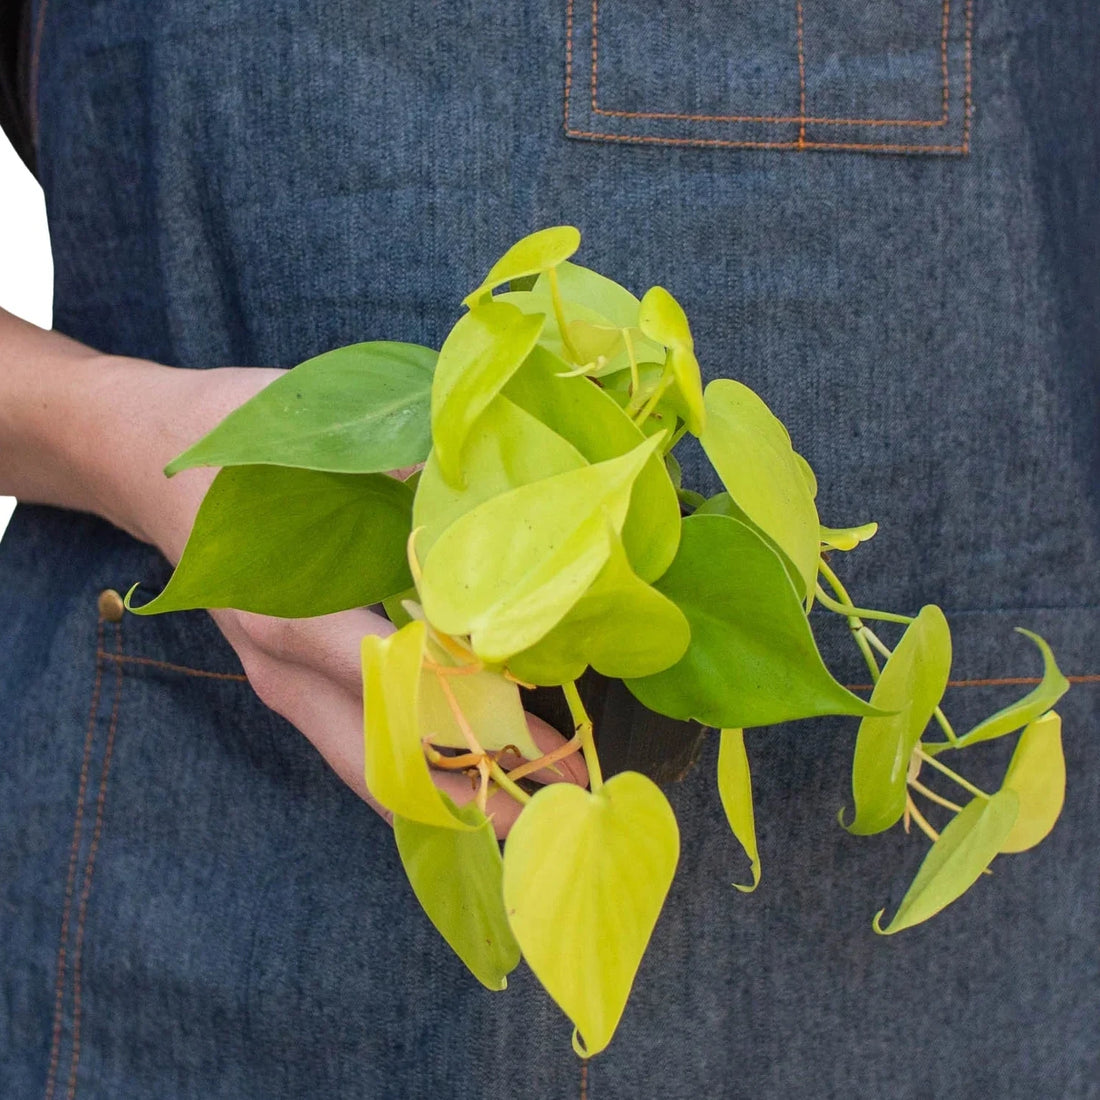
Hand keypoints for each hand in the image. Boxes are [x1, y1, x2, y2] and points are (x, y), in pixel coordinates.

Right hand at [0, 315, 585, 835]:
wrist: (143, 457)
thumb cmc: (234, 449)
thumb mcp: (315, 447)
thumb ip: (405, 479)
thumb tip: (496, 506)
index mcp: (292, 614)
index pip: (396, 683)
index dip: (468, 708)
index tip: (543, 724)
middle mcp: (283, 668)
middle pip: (380, 762)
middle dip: (464, 794)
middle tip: (543, 814)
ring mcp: (280, 684)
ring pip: (367, 767)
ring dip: (444, 792)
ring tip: (523, 805)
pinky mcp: (287, 682)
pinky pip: (356, 743)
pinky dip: (415, 766)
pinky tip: (469, 767)